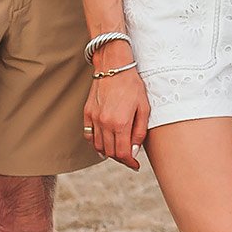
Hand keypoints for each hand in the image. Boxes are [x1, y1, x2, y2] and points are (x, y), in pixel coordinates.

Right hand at [83, 47, 151, 170]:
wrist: (113, 66)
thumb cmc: (132, 84)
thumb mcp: (144, 107)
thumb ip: (139, 132)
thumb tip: (133, 152)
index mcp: (120, 123)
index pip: (122, 153)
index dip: (129, 162)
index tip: (135, 165)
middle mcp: (105, 123)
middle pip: (110, 152)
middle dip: (121, 158)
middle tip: (129, 156)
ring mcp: (94, 118)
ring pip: (98, 146)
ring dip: (108, 151)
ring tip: (118, 148)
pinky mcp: (87, 113)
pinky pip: (89, 135)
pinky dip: (96, 142)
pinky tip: (105, 139)